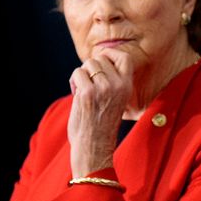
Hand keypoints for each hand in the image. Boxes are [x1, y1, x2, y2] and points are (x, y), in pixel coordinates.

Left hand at [67, 46, 134, 177]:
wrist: (94, 146)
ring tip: (83, 91)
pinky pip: (77, 74)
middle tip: (88, 85)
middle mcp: (118, 85)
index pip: (125, 57)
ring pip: (87, 64)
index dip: (111, 54)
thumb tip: (96, 59)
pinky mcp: (88, 92)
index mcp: (127, 87)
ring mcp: (103, 88)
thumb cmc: (101, 124)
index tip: (102, 60)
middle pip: (100, 59)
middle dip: (90, 69)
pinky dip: (73, 82)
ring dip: (81, 75)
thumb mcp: (116, 100)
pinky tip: (77, 96)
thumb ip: (111, 81)